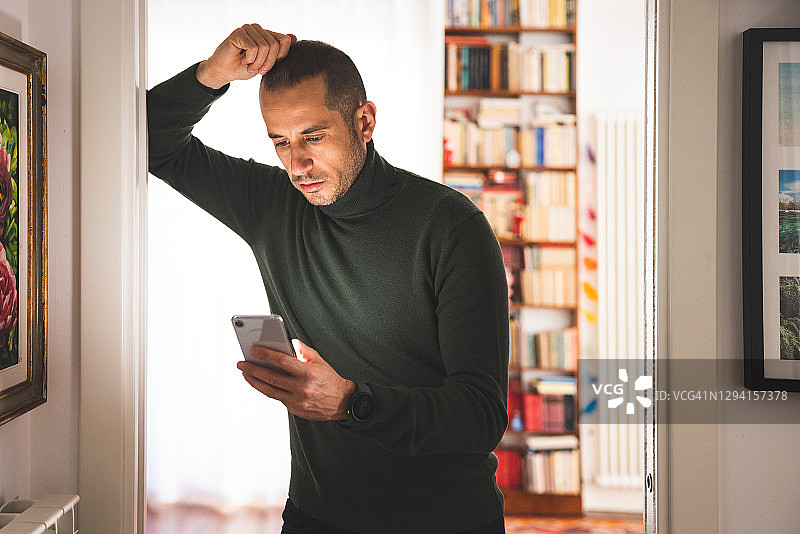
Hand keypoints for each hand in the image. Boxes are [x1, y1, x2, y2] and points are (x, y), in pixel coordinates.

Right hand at [196, 23, 295, 89]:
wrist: (224, 72)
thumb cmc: (244, 68)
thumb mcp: (266, 63)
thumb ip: (279, 51)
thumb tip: (294, 36)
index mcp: (267, 35)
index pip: (285, 40)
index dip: (280, 57)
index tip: (268, 67)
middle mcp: (258, 29)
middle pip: (275, 45)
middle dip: (267, 62)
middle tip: (257, 70)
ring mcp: (248, 29)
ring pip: (265, 47)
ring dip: (257, 62)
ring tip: (249, 65)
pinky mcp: (239, 32)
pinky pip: (253, 48)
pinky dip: (249, 59)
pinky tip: (242, 60)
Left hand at [237, 339, 355, 420]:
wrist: (342, 402)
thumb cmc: (330, 379)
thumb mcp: (319, 360)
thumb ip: (303, 350)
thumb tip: (288, 342)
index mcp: (308, 373)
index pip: (282, 361)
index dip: (266, 354)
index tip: (254, 349)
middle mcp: (301, 388)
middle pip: (271, 377)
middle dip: (253, 369)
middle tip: (241, 363)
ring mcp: (297, 401)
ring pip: (270, 390)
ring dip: (254, 381)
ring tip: (245, 373)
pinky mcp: (295, 410)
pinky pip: (277, 398)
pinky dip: (267, 389)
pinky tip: (259, 382)